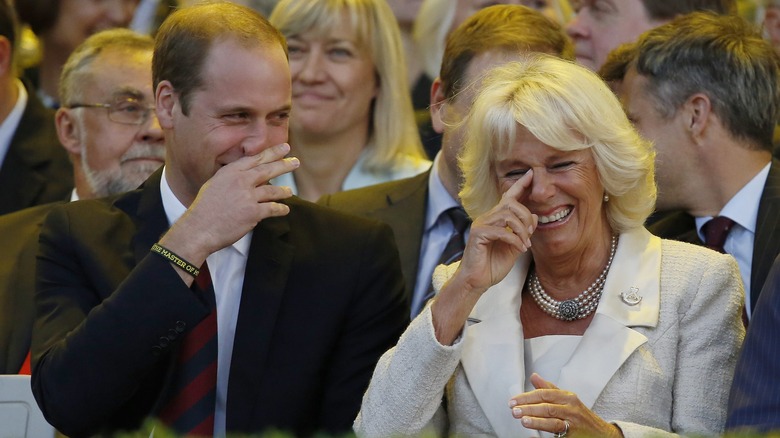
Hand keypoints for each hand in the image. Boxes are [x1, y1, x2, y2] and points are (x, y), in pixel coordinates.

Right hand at [161, 142, 297, 262]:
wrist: (199, 229)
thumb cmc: (204, 209)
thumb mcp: (215, 185)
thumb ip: (231, 178)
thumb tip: (246, 176)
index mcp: (230, 172)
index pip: (255, 159)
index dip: (272, 153)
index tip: (284, 148)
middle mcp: (240, 181)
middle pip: (267, 170)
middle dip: (284, 165)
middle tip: (296, 162)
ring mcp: (248, 196)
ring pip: (273, 191)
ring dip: (284, 191)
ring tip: (290, 191)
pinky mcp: (253, 213)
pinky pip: (272, 209)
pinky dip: (281, 209)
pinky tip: (285, 210)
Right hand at [431, 172, 536, 344]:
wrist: (477, 282)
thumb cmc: (492, 266)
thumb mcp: (515, 247)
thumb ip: (524, 232)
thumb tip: (536, 216)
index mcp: (495, 219)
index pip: (508, 197)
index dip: (520, 185)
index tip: (530, 174)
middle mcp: (487, 218)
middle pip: (510, 203)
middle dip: (526, 216)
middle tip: (531, 233)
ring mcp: (480, 225)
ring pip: (507, 215)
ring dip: (522, 230)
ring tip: (526, 244)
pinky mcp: (478, 234)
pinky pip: (502, 231)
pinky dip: (515, 240)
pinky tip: (520, 249)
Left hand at [509, 373, 622, 436]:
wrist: (601, 433)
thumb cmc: (579, 414)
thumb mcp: (566, 398)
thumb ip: (549, 389)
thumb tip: (534, 376)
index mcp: (567, 396)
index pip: (544, 394)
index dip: (527, 397)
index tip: (513, 401)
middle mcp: (571, 407)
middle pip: (547, 406)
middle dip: (529, 408)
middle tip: (514, 410)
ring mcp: (573, 422)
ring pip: (552, 420)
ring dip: (536, 420)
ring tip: (522, 420)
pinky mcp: (573, 434)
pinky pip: (558, 432)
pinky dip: (545, 431)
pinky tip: (534, 434)